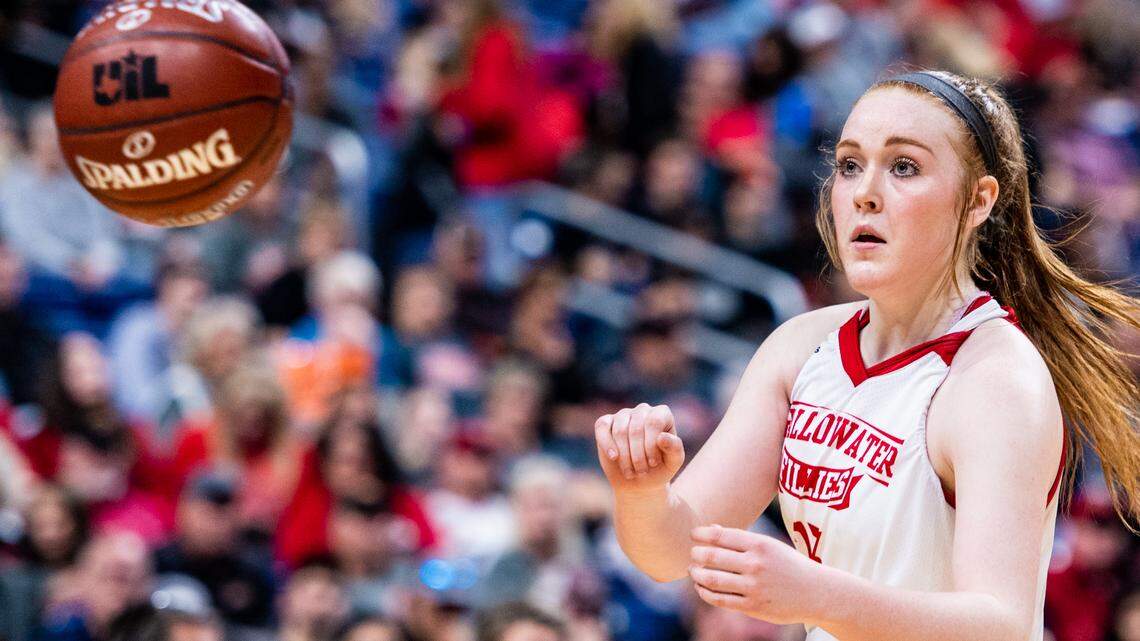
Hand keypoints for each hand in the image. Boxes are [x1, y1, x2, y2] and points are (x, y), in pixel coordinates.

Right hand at [594, 403, 684, 490]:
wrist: (640, 481)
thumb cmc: (660, 468)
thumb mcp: (673, 462)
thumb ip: (674, 448)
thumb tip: (662, 437)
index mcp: (662, 414)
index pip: (653, 422)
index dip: (651, 444)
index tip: (654, 463)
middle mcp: (642, 410)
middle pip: (636, 429)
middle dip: (638, 455)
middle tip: (641, 472)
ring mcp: (623, 415)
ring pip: (620, 431)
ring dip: (625, 455)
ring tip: (631, 472)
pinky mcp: (606, 423)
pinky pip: (602, 427)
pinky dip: (606, 444)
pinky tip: (614, 457)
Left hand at [689, 524, 821, 624]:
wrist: (816, 592)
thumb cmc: (788, 565)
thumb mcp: (769, 546)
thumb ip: (740, 538)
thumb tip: (710, 528)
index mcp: (760, 544)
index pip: (720, 535)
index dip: (701, 534)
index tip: (693, 535)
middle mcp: (755, 564)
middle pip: (712, 557)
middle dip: (696, 554)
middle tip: (693, 554)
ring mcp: (753, 587)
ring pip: (712, 579)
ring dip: (697, 574)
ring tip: (694, 570)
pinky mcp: (752, 606)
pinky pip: (720, 600)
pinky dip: (705, 593)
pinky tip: (701, 588)